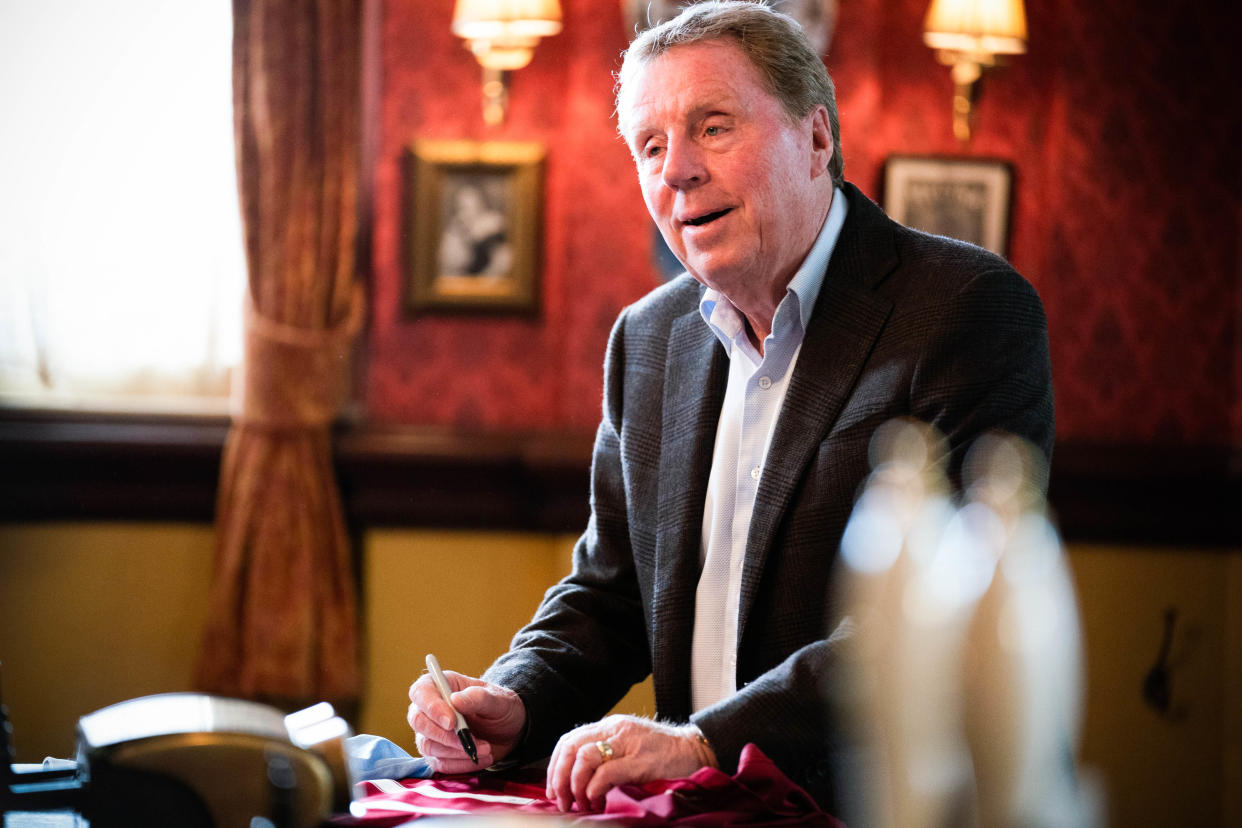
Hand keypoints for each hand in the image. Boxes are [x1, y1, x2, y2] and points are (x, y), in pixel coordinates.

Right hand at [407, 670, 525, 772]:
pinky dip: (461, 764)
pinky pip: (439, 764)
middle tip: (469, 741)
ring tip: (486, 749)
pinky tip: (481, 758)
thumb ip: (479, 698)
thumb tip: (456, 700)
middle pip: (418, 721)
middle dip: (443, 735)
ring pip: (428, 745)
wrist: (509, 731)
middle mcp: (430, 708)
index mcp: (442, 685)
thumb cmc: (501, 708)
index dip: (431, 707)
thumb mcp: (499, 700)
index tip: (451, 722)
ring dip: (457, 751)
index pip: (421, 692)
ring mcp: (430, 733)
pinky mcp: (437, 754)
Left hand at [545, 714, 716, 812]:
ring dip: (574, 784)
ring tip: (579, 803)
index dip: (555, 765)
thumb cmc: (664, 754)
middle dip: (559, 776)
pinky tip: (595, 800)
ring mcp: (629, 744)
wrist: (697, 751)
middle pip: (571, 747)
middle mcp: (616, 730)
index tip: (554, 788)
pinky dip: (594, 788)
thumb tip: (577, 780)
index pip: (570, 739)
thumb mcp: (629, 748)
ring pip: (584, 757)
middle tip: (561, 800)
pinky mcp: (641, 761)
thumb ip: (606, 756)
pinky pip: (607, 772)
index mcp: (611, 727)